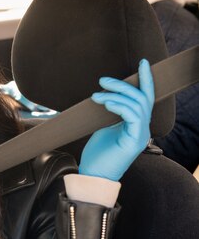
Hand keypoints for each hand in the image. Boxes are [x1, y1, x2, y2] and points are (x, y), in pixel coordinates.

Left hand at [79, 59, 153, 180]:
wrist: (93, 175)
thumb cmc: (97, 155)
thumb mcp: (104, 127)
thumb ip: (112, 113)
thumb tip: (109, 97)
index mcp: (136, 124)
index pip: (144, 98)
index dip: (145, 80)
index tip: (142, 63)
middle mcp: (142, 128)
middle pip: (141, 98)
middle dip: (123, 85)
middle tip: (103, 80)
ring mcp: (140, 135)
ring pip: (136, 105)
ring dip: (115, 96)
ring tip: (96, 96)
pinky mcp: (134, 141)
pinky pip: (132, 116)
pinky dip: (119, 106)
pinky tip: (106, 104)